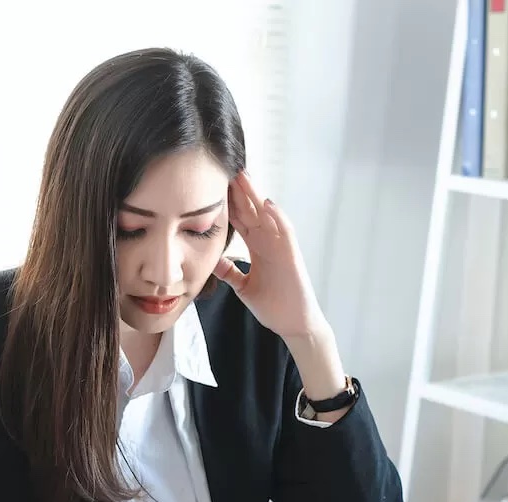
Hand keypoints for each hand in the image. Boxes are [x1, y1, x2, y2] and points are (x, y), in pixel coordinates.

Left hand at [216, 172, 325, 338]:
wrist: (294, 325)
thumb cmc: (273, 306)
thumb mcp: (244, 287)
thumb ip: (230, 272)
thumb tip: (213, 260)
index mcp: (258, 249)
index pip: (241, 221)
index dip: (229, 204)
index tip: (214, 187)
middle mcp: (270, 244)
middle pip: (252, 212)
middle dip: (240, 192)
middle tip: (226, 170)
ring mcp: (282, 248)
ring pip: (268, 216)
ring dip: (256, 197)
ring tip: (244, 177)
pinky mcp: (292, 257)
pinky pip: (286, 232)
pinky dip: (277, 217)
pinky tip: (266, 203)